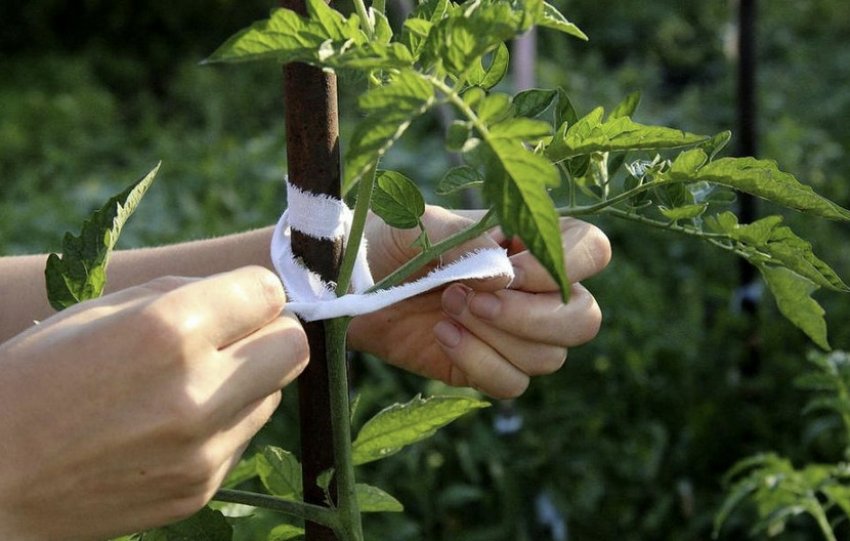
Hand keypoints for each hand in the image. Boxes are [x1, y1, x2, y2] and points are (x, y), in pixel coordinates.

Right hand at [0, 266, 307, 540]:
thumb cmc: (35, 378)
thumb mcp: (98, 310)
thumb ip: (184, 294)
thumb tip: (250, 294)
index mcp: (168, 332)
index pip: (270, 293)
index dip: (254, 291)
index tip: (237, 298)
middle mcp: (197, 393)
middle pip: (294, 347)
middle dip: (271, 332)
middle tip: (234, 336)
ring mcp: (203, 451)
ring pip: (274, 394)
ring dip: (248, 380)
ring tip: (190, 384)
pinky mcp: (200, 489)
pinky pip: (243, 437)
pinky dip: (224, 423)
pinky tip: (172, 425)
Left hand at [348, 206, 610, 398]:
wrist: (348, 283)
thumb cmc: (389, 240)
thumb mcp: (421, 226)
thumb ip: (465, 244)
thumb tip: (505, 277)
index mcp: (530, 242)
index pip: (591, 251)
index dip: (564, 266)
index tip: (509, 269)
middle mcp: (533, 290)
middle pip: (584, 318)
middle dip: (530, 316)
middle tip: (468, 298)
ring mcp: (514, 334)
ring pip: (550, 357)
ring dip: (495, 337)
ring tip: (445, 309)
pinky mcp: (487, 367)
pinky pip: (512, 384)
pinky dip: (479, 364)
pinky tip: (442, 336)